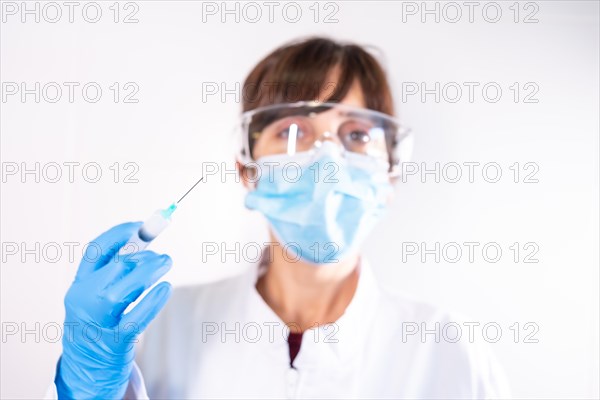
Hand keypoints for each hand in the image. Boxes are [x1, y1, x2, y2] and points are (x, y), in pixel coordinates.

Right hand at [55, 222, 172, 399]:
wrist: (86, 368)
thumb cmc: (99, 323)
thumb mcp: (97, 294)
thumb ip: (116, 270)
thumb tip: (147, 240)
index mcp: (79, 285)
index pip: (95, 251)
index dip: (119, 234)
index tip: (140, 226)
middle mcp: (83, 302)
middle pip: (113, 269)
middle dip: (141, 257)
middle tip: (162, 256)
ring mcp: (98, 323)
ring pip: (121, 292)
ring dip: (149, 272)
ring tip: (166, 263)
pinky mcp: (115, 342)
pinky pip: (135, 319)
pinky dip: (153, 301)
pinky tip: (166, 288)